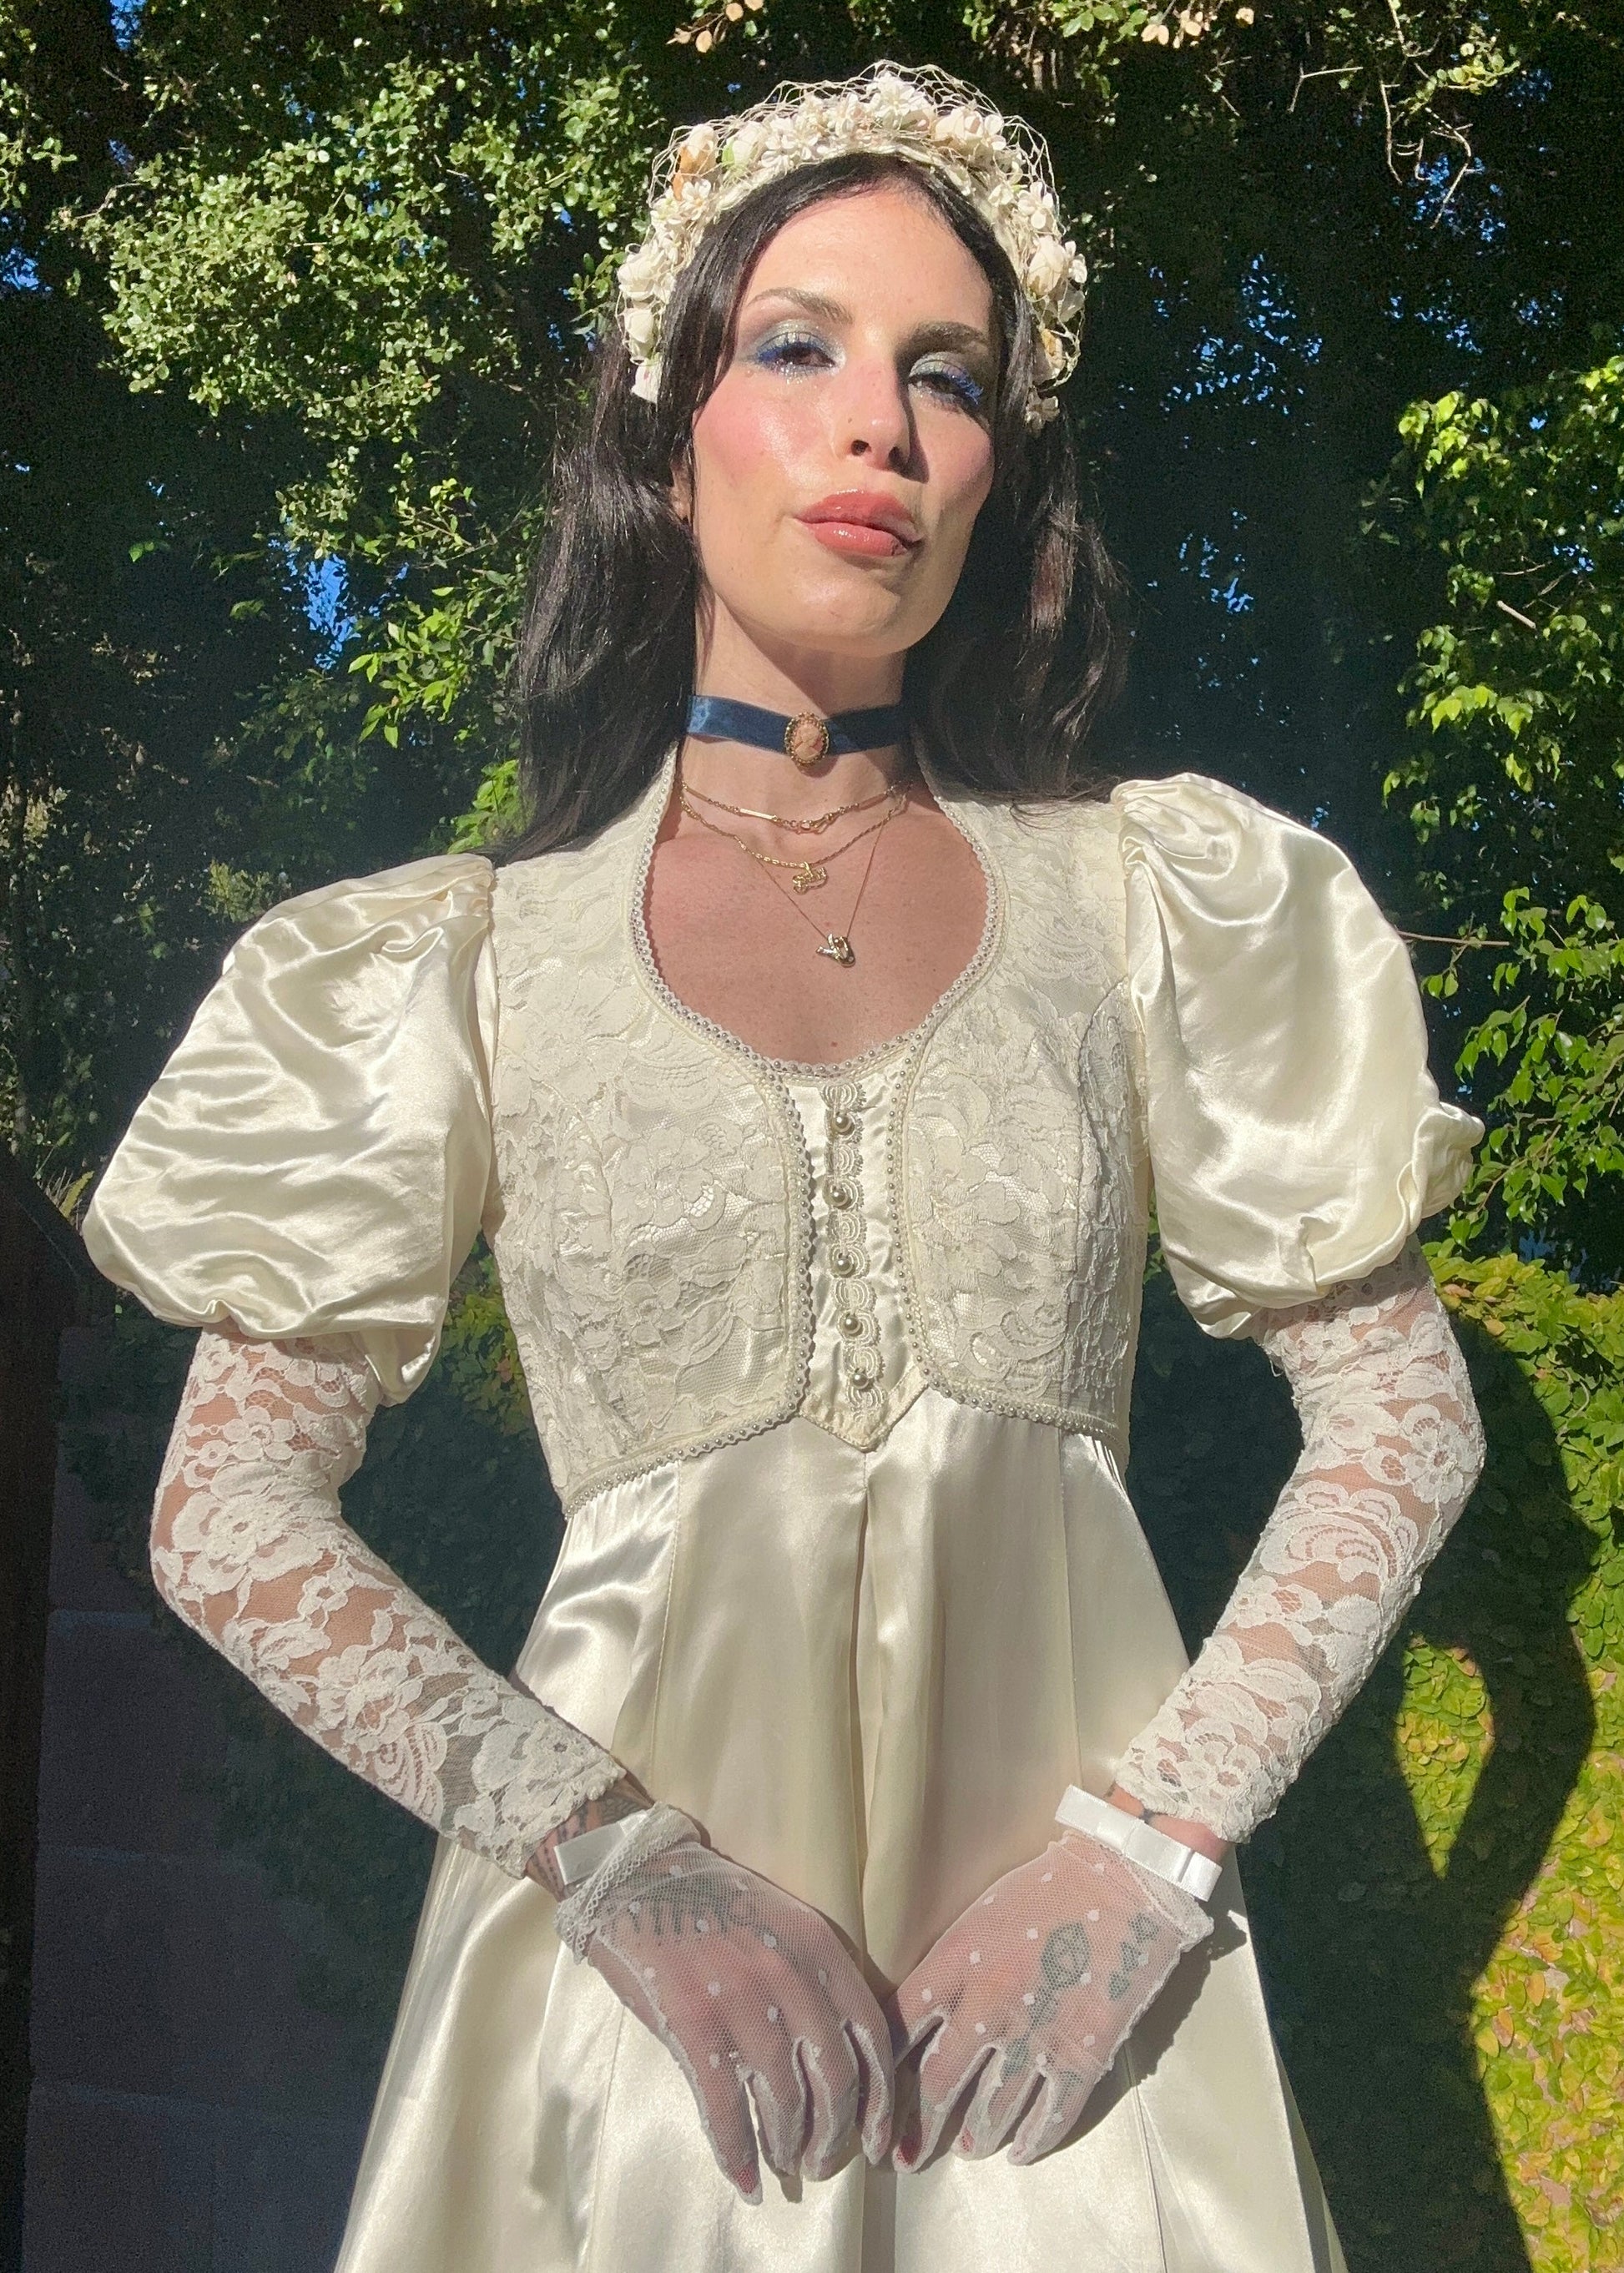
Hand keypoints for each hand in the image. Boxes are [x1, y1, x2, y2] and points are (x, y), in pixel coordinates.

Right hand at [562, 1808, 892, 2201]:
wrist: (638, 1878)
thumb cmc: (712, 1906)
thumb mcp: (783, 1924)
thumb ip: (815, 1979)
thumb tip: (837, 2061)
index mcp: (819, 1949)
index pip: (871, 2038)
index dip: (879, 2100)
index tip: (876, 2140)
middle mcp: (790, 1976)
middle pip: (835, 2080)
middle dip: (833, 2136)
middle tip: (821, 2163)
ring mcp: (741, 2001)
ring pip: (785, 2102)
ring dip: (787, 2147)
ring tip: (784, 2166)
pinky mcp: (693, 2024)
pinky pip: (725, 2110)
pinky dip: (737, 2155)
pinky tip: (743, 2180)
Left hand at [887, 1826, 1212, 2170]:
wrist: (1123, 1881)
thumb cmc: (1047, 1888)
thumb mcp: (980, 1915)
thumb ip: (951, 1966)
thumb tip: (931, 2016)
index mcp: (955, 1963)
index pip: (899, 2027)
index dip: (882, 2068)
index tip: (874, 2095)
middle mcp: (987, 2006)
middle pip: (938, 2085)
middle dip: (920, 2128)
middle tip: (907, 2155)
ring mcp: (1036, 2036)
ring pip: (991, 2111)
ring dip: (975, 2138)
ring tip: (968, 2149)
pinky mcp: (1083, 2054)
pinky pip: (1050, 2116)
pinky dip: (1032, 2141)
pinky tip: (1019, 2154)